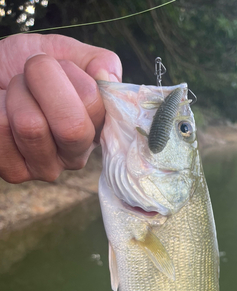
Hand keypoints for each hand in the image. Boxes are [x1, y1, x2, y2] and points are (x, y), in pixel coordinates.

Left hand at [0, 33, 121, 182]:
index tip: (58, 67)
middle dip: (43, 80)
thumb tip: (107, 76)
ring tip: (15, 92)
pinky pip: (1, 128)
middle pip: (72, 126)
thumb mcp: (66, 54)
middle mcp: (76, 156)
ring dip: (17, 93)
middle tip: (32, 71)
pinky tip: (2, 110)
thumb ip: (99, 61)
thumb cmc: (27, 68)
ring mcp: (46, 169)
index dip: (71, 74)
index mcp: (96, 130)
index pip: (95, 105)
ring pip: (31, 125)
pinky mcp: (15, 172)